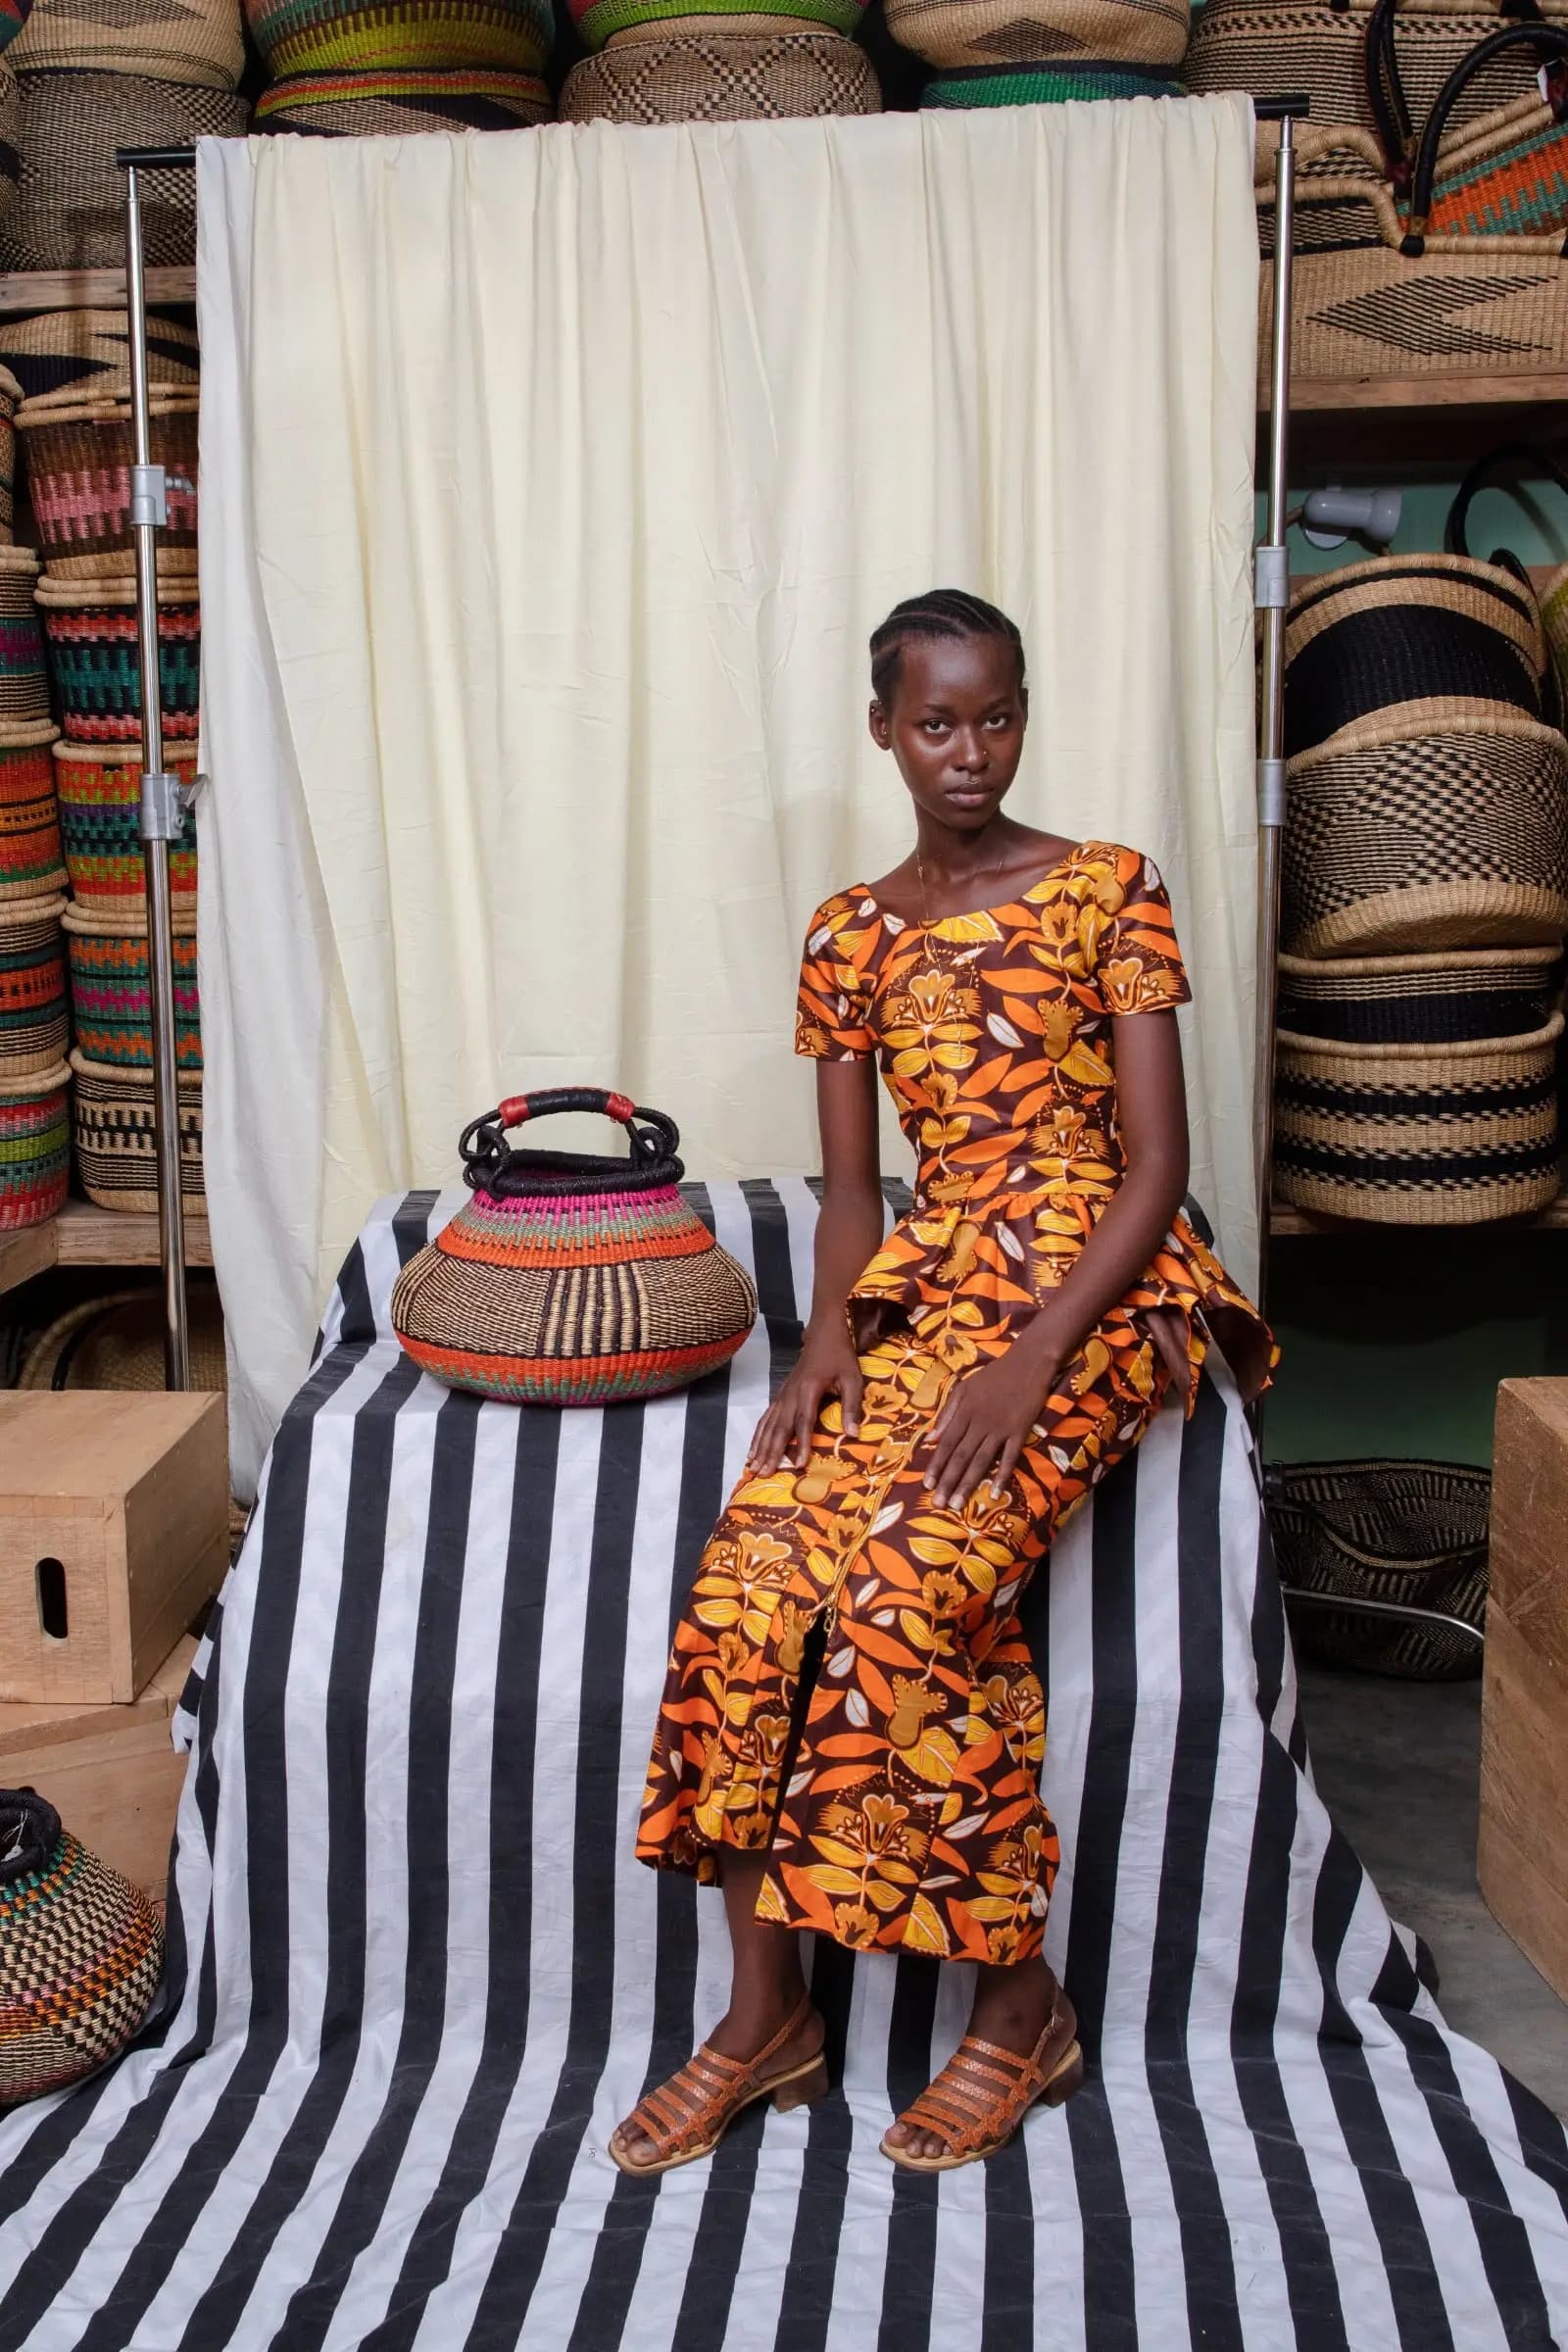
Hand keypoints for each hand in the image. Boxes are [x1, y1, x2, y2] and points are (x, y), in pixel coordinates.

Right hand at [747, 1322, 863, 1475]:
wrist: (822, 1334)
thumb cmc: (840, 1357)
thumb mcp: (852, 1379)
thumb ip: (851, 1407)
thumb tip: (853, 1435)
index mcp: (809, 1389)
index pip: (804, 1421)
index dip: (802, 1444)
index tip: (799, 1465)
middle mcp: (791, 1394)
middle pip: (780, 1427)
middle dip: (771, 1452)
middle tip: (764, 1473)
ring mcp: (783, 1394)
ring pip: (769, 1424)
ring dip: (761, 1446)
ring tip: (754, 1467)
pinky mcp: (780, 1394)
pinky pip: (766, 1417)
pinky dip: (758, 1434)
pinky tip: (753, 1449)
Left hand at [925, 1341, 1062, 1512]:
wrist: (1026, 1362)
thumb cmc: (993, 1375)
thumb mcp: (964, 1388)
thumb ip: (947, 1413)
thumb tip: (930, 1439)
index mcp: (964, 1412)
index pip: (946, 1443)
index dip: (936, 1465)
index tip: (927, 1485)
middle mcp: (979, 1423)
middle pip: (960, 1456)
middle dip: (948, 1481)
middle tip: (938, 1504)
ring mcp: (1000, 1428)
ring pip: (980, 1460)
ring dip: (968, 1483)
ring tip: (958, 1504)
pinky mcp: (1019, 1431)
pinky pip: (1009, 1456)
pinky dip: (1002, 1475)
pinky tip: (995, 1493)